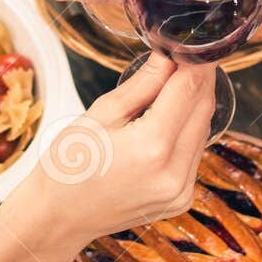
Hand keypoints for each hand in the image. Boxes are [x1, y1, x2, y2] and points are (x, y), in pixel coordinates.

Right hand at [22, 57, 215, 242]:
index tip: (193, 44)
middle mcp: (174, 172)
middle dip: (198, 80)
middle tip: (185, 58)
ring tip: (171, 89)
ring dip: (193, 107)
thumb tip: (170, 55)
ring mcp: (180, 190)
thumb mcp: (100, 114)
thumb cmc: (68, 164)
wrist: (58, 217)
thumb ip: (143, 84)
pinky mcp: (181, 200)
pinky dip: (186, 134)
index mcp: (151, 147)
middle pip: (203, 110)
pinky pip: (194, 155)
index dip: (195, 62)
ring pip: (202, 132)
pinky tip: (166, 124)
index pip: (189, 90)